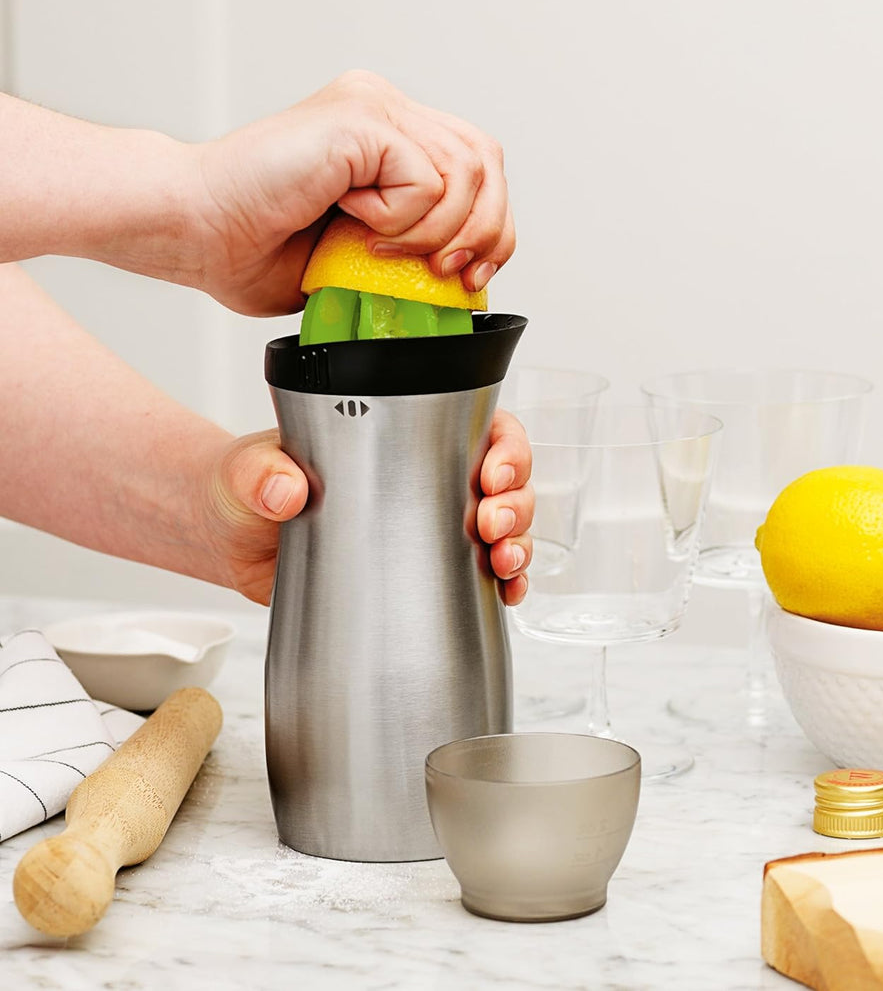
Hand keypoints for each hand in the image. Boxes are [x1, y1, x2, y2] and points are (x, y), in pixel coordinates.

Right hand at [193, 71, 515, 314]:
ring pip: (465, 170)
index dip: (492, 225)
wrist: (193, 231)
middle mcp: (382, 107)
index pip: (477, 165)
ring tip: (383, 250)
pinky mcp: (358, 119)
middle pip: (486, 159)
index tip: (469, 277)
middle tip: (450, 273)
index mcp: (384, 134)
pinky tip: (355, 224)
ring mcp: (371, 105)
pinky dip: (402, 220)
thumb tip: (456, 277)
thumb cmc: (250, 244)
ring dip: (437, 232)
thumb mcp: (355, 258)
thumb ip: (408, 250)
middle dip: (486, 231)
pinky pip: (424, 179)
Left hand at [204, 409, 532, 605]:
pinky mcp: (418, 569)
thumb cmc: (243, 485)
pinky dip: (503, 583)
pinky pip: (479, 573)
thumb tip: (285, 488)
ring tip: (502, 565)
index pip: (477, 424)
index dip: (504, 446)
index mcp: (396, 432)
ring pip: (503, 526)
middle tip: (491, 525)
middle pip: (504, 479)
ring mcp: (426, 524)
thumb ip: (259, 472)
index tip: (492, 474)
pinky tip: (505, 594)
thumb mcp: (246, 470)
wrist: (229, 541)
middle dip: (516, 502)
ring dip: (517, 544)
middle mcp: (423, 476)